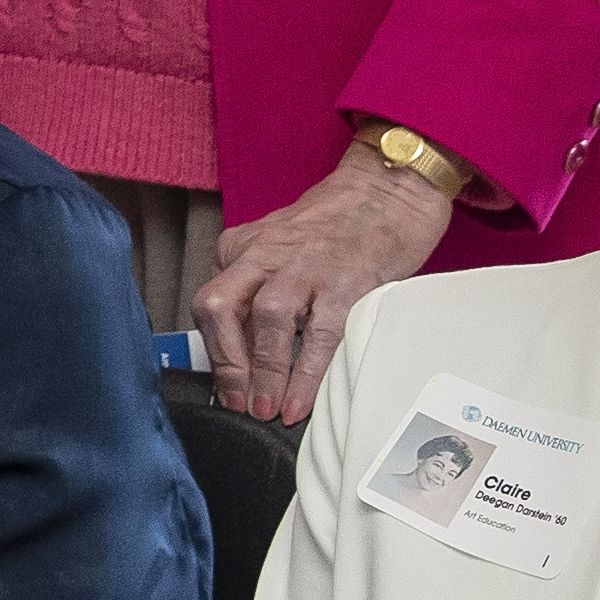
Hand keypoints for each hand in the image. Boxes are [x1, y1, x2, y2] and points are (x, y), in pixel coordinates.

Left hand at [191, 137, 462, 425]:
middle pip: (218, 308)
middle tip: (235, 403)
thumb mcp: (278, 246)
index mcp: (243, 248)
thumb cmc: (335, 226)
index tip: (225, 388)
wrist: (388, 190)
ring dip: (262, 374)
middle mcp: (264, 254)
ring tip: (267, 409)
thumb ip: (257, 286)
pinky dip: (305, 374)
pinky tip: (300, 402)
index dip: (215, 352)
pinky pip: (318, 334)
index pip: (211, 304)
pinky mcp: (345, 282)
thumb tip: (246, 352)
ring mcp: (304, 267)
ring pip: (264, 322)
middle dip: (224, 363)